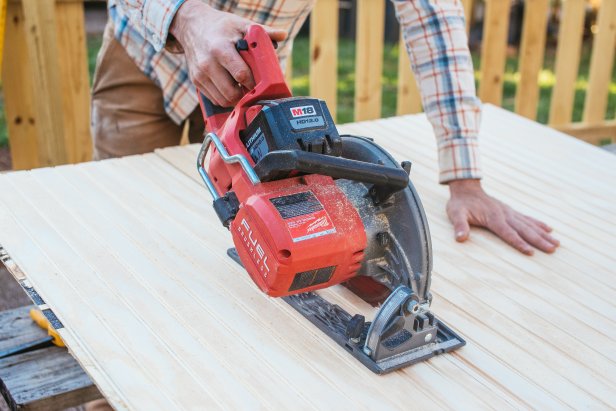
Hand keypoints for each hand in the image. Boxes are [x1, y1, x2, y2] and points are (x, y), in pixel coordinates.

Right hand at [170, 0, 286, 106]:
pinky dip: (226, 98)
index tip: (263, 84)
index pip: (241, 74)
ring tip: (244, 89)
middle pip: (231, 93)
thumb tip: (283, 34)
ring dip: (236, 99)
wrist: (192, 26)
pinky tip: (232, 88)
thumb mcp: (240, 24)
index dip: (254, 83)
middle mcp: (207, 64)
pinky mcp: (196, 81)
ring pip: (223, 100)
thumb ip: (262, 32)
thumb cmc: (220, 27)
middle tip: (254, 90)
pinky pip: (215, 99)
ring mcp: (200, 75)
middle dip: (246, 95)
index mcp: (220, 49)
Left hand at [446, 179, 558, 254]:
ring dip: (543, 234)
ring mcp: (509, 212)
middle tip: (552, 250)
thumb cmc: (460, 204)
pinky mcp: (510, 211)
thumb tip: (460, 238)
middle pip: (524, 230)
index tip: (530, 252)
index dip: (518, 243)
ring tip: (556, 243)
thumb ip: (459, 226)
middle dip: (538, 240)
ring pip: (529, 224)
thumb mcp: (455, 214)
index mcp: (493, 217)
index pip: (507, 233)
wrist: (466, 189)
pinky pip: (526, 218)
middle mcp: (504, 214)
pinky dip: (538, 224)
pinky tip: (548, 229)